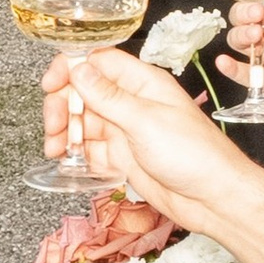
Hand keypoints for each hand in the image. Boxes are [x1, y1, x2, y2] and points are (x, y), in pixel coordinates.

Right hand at [48, 47, 263, 262]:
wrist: (213, 199)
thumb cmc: (193, 154)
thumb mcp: (144, 120)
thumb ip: (107, 96)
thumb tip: (78, 68)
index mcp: (142, 83)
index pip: (98, 63)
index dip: (70, 69)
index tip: (50, 85)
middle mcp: (132, 103)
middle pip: (84, 93)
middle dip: (63, 106)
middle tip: (53, 128)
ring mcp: (126, 131)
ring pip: (84, 122)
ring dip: (66, 132)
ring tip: (56, 150)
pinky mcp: (124, 157)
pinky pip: (92, 150)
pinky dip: (77, 155)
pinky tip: (68, 162)